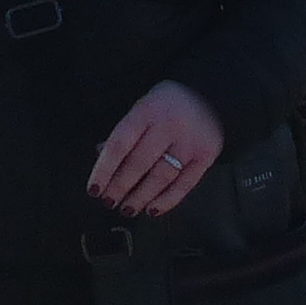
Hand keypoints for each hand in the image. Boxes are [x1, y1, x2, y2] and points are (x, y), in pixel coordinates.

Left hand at [88, 80, 224, 219]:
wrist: (211, 94)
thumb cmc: (168, 104)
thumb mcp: (143, 107)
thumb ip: (125, 132)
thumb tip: (101, 157)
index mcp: (148, 110)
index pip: (120, 144)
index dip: (104, 169)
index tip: (93, 189)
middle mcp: (169, 126)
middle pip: (139, 163)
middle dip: (120, 187)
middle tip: (109, 202)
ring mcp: (190, 142)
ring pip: (161, 177)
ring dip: (141, 197)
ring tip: (127, 209)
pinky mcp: (207, 156)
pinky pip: (184, 184)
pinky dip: (167, 200)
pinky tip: (152, 210)